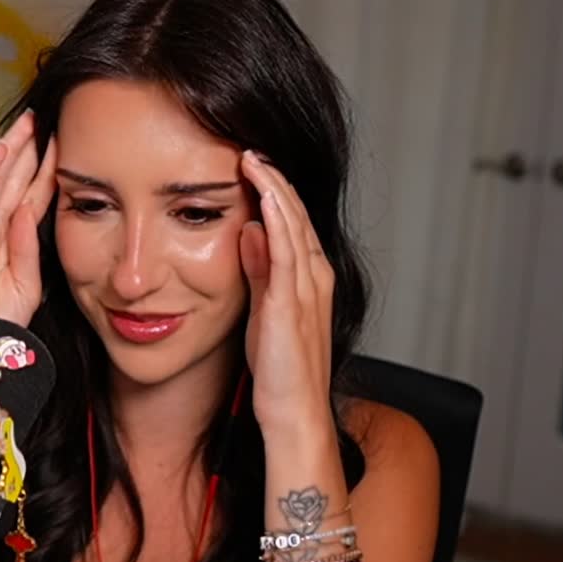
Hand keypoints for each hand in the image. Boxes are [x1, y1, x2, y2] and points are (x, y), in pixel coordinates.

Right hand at [0, 110, 57, 364]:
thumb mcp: (24, 289)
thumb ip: (30, 253)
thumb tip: (28, 215)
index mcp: (9, 245)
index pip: (32, 200)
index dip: (47, 173)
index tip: (65, 147)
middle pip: (14, 182)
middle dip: (28, 150)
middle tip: (44, 119)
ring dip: (10, 151)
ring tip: (26, 123)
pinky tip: (1, 151)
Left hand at [238, 150, 334, 434]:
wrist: (295, 413)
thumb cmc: (281, 373)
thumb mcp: (264, 311)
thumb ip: (259, 271)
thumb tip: (246, 231)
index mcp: (311, 279)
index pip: (294, 223)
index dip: (275, 191)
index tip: (253, 164)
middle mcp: (316, 276)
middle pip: (296, 214)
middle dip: (274, 179)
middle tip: (251, 147)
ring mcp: (307, 287)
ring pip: (293, 224)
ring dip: (274, 187)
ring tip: (253, 157)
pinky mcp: (292, 301)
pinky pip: (287, 249)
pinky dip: (276, 217)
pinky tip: (263, 193)